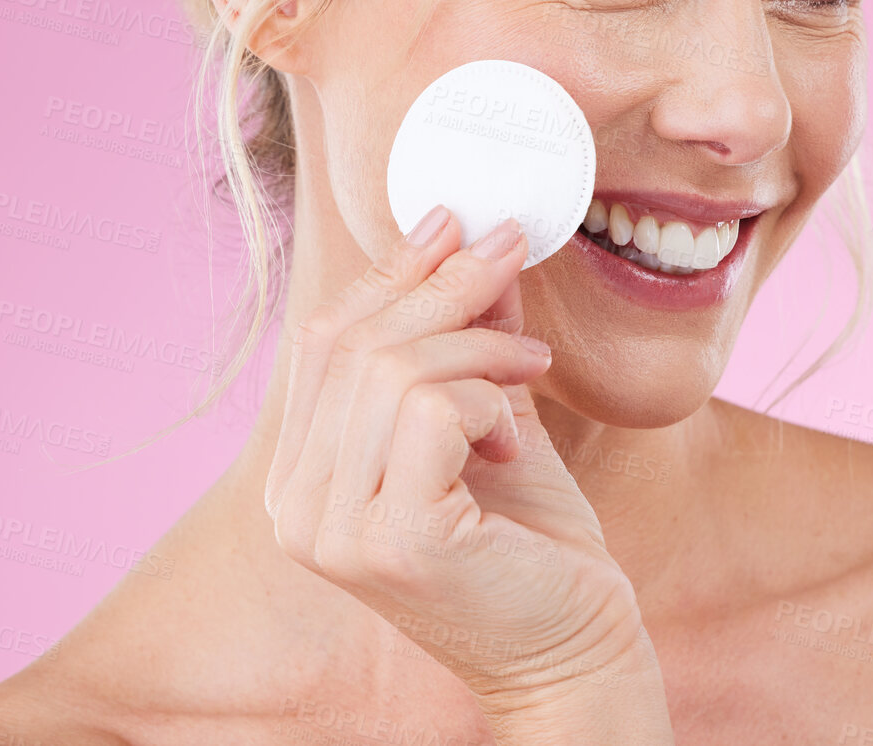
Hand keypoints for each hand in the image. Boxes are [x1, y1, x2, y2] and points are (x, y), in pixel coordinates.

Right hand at [263, 205, 671, 736]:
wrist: (574, 652)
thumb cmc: (531, 544)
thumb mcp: (491, 416)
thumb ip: (466, 337)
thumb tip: (467, 238)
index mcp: (304, 478)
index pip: (324, 340)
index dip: (389, 270)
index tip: (452, 221)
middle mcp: (298, 509)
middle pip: (355, 343)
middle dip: (443, 283)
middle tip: (509, 250)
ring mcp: (336, 531)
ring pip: (395, 370)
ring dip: (480, 347)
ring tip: (531, 369)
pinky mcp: (394, 541)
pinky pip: (433, 412)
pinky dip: (487, 400)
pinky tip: (514, 433)